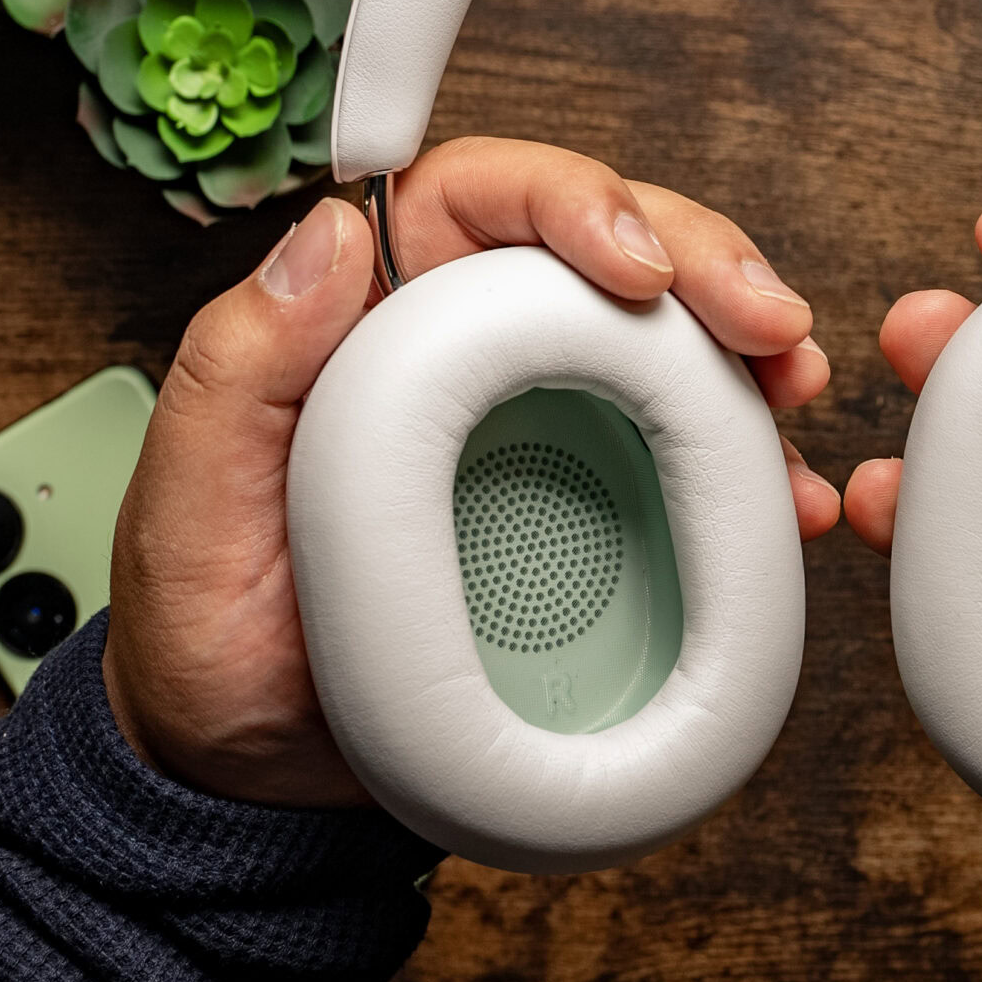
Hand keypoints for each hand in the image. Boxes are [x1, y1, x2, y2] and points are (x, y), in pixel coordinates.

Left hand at [103, 137, 841, 807]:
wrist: (255, 784)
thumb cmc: (206, 639)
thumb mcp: (186, 504)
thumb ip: (238, 367)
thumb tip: (332, 235)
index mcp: (371, 313)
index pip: (480, 198)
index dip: (573, 199)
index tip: (635, 265)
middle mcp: (464, 348)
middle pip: (599, 247)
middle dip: (700, 261)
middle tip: (769, 325)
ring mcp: (538, 427)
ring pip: (663, 337)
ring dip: (746, 348)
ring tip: (794, 392)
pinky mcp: (589, 510)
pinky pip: (686, 462)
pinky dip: (753, 469)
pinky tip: (790, 499)